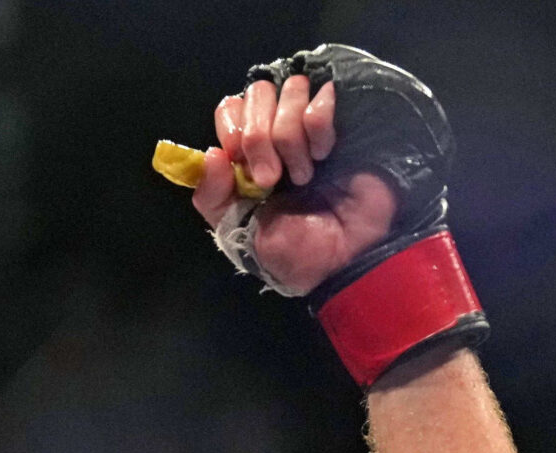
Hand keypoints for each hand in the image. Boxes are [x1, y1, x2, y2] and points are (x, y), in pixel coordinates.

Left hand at [195, 74, 399, 296]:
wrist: (344, 258)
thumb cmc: (291, 249)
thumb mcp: (235, 230)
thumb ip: (211, 196)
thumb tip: (212, 153)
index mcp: (247, 152)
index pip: (230, 107)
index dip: (233, 127)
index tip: (239, 160)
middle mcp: (277, 129)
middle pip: (257, 92)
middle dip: (260, 138)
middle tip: (272, 179)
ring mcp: (310, 122)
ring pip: (290, 90)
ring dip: (291, 138)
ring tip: (303, 175)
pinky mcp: (341, 121)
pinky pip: (321, 99)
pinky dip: (319, 129)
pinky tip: (325, 155)